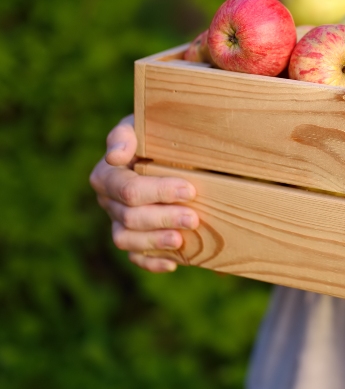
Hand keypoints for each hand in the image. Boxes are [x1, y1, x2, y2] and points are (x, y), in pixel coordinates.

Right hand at [89, 115, 198, 272]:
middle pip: (130, 217)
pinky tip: (173, 263)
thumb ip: (125, 135)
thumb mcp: (139, 125)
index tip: (189, 189)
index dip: (158, 191)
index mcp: (107, 175)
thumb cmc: (151, 134)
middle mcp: (108, 201)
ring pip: (127, 240)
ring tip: (181, 240)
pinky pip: (134, 257)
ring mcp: (118, 222)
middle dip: (163, 218)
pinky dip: (151, 262)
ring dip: (155, 242)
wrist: (162, 148)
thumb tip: (116, 155)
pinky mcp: (132, 239)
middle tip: (193, 218)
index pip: (128, 189)